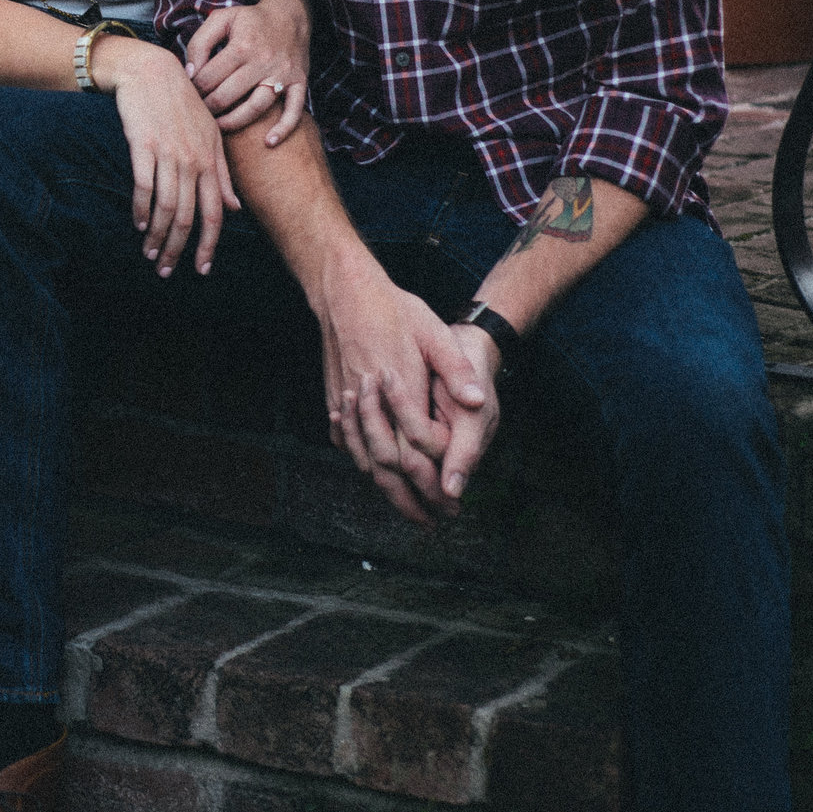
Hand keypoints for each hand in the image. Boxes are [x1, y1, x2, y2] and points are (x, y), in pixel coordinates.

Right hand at [102, 38, 240, 278]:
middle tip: (166, 270)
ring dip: (157, 236)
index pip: (215, 213)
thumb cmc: (183, 105)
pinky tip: (138, 224)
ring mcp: (169, 154)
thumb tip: (234, 208)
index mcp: (211, 161)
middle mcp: (193, 161)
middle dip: (178, 249)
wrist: (152, 72)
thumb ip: (222, 174)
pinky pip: (144, 187)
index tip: (201, 268)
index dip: (209, 245)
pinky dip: (141, 210)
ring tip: (150, 254)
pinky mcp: (144, 147)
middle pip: (188, 217)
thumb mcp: (211, 136)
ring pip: (165, 207)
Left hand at [186, 0, 310, 146]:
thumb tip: (190, 74)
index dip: (194, 89)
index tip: (189, 94)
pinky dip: (283, 129)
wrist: (290, 14)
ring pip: (256, 108)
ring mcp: (283, 74)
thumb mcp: (221, 19)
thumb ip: (200, 43)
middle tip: (199, 111)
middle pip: (228, 96)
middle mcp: (263, 61)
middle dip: (208, 107)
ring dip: (233, 122)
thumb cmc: (250, 19)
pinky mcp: (300, 83)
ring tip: (218, 127)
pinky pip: (294, 110)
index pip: (209, 77)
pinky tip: (268, 142)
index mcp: (242, 46)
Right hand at [318, 281, 492, 524]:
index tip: (451, 501)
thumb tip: (477, 400)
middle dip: (410, 499)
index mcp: (401, 388)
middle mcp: (372, 401)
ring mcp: (348, 400)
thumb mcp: (433, 331)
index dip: (434, 479)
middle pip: (388, 465)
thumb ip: (456, 369)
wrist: (344, 289)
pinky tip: (368, 471)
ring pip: (363, 456)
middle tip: (430, 522)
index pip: (417, 447)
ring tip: (403, 509)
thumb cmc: (393, 308)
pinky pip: (345, 438)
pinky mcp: (335, 394)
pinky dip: (358, 459)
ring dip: (384, 488)